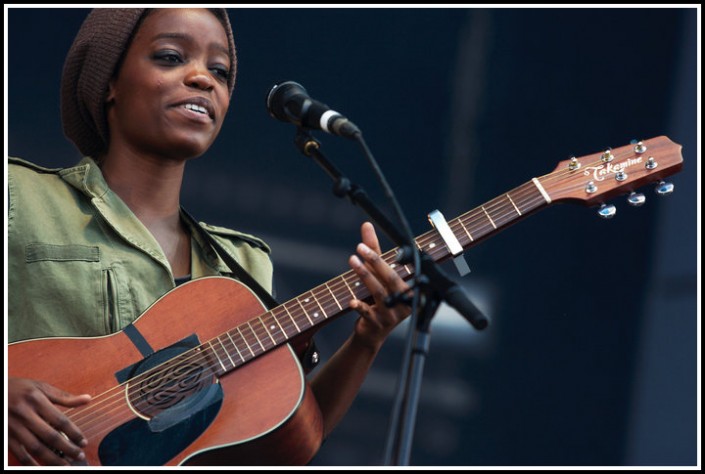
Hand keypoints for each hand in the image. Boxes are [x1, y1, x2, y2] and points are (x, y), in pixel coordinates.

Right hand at [7, 377, 90, 465]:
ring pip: (35, 448)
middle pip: (50, 436)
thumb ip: (64, 396)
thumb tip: (88, 399)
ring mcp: (13, 427)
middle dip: (67, 448)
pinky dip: (30, 463)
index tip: (84, 442)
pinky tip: (42, 468)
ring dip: (52, 460)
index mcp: (37, 400)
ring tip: (65, 465)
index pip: (60, 420)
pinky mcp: (6, 436)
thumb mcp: (41, 387)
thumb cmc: (20, 388)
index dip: (74, 433)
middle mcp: (25, 414)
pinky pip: (19, 453)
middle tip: (79, 456)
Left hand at [348, 222, 411, 351]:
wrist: (372, 333)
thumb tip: (367, 224)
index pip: (395, 269)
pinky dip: (360, 306)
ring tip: (352, 261)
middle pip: (390, 278)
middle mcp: (404, 301)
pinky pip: (369, 313)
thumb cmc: (377, 299)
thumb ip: (373, 249)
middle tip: (359, 247)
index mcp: (409, 288)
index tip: (365, 245)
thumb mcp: (376, 274)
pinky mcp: (379, 324)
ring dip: (364, 276)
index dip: (380, 257)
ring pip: (379, 292)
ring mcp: (392, 314)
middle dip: (375, 262)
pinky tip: (351, 301)